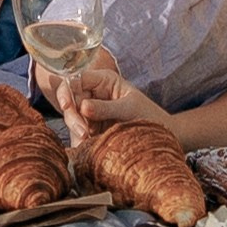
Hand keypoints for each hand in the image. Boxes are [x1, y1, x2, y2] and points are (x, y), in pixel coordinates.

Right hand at [36, 61, 171, 145]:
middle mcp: (93, 94)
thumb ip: (106, 107)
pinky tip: (85, 147)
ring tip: (87, 140)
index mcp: (102, 81)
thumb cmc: (149, 116)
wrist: (159, 138)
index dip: (67, 91)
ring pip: (70, 117)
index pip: (76, 79)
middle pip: (69, 99)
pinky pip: (76, 132)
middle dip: (72, 116)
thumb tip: (82, 107)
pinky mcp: (89, 128)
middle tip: (83, 132)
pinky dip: (78, 140)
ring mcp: (89, 112)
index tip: (69, 106)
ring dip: (76, 129)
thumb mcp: (129, 109)